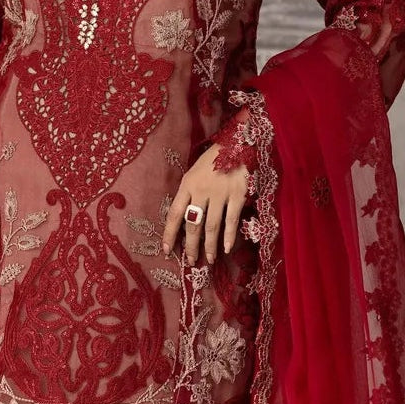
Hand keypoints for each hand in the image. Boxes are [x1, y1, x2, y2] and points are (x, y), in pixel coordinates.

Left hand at [161, 144, 249, 265]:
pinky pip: (231, 220)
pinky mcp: (237, 195)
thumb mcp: (194, 172)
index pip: (175, 214)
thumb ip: (189, 192)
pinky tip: (227, 248)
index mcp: (187, 184)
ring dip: (209, 246)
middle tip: (191, 261)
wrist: (237, 142)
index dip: (170, 234)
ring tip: (208, 259)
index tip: (167, 250)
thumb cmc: (214, 158)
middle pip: (193, 225)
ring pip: (211, 226)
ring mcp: (220, 194)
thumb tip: (185, 217)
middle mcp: (201, 191)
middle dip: (190, 246)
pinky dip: (229, 236)